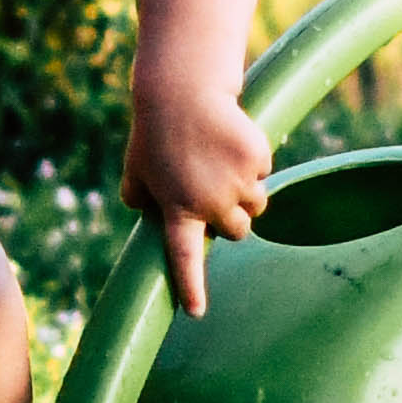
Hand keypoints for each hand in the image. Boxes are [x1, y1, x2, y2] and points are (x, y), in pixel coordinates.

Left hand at [128, 72, 272, 315]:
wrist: (182, 91)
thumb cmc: (155, 131)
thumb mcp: (137, 169)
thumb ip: (139, 197)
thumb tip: (144, 214)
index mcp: (177, 210)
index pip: (184, 258)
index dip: (191, 286)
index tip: (197, 311)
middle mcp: (209, 202)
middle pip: (239, 231)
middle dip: (233, 216)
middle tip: (216, 188)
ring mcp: (235, 182)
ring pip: (256, 204)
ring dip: (246, 189)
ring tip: (221, 159)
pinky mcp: (256, 159)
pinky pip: (264, 172)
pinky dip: (254, 160)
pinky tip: (231, 140)